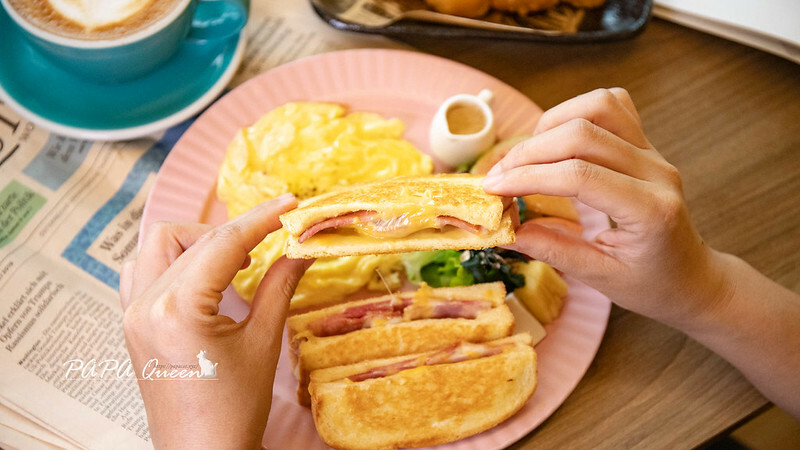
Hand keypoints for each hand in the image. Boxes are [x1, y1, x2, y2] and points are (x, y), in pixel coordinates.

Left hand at [119, 194, 311, 448]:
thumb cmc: (234, 409)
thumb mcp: (263, 342)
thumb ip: (280, 285)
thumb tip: (302, 247)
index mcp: (178, 309)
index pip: (222, 243)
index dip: (260, 219)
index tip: (288, 204)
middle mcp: (145, 304)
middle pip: (191, 237)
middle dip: (234, 231)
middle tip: (271, 237)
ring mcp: (131, 313)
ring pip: (159, 246)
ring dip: (198, 241)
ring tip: (234, 262)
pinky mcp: (130, 323)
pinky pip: (142, 270)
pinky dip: (173, 261)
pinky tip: (202, 277)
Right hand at [482, 88, 726, 327]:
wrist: (693, 278)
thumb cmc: (652, 284)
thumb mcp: (601, 278)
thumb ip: (553, 251)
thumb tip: (505, 230)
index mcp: (649, 210)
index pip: (579, 175)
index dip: (528, 177)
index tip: (492, 190)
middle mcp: (656, 171)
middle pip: (583, 134)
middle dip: (529, 152)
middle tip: (497, 178)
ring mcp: (654, 153)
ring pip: (599, 106)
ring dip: (552, 123)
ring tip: (526, 156)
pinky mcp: (646, 145)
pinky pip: (613, 106)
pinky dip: (576, 112)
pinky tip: (556, 139)